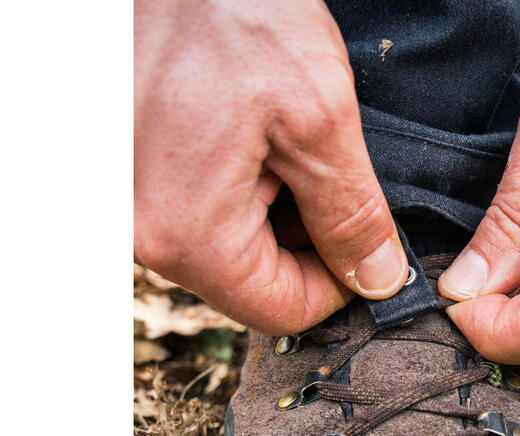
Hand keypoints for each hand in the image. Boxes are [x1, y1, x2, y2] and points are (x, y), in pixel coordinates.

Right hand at [135, 0, 407, 334]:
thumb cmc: (234, 13)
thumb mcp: (319, 119)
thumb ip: (352, 216)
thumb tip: (378, 279)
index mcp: (188, 234)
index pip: (280, 312)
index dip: (336, 290)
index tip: (367, 252)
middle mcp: (145, 235)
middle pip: (252, 286)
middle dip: (307, 249)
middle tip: (330, 184)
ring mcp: (133, 209)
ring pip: (230, 254)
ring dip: (276, 217)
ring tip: (287, 152)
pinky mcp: (135, 181)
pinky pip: (203, 219)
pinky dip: (245, 195)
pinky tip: (257, 146)